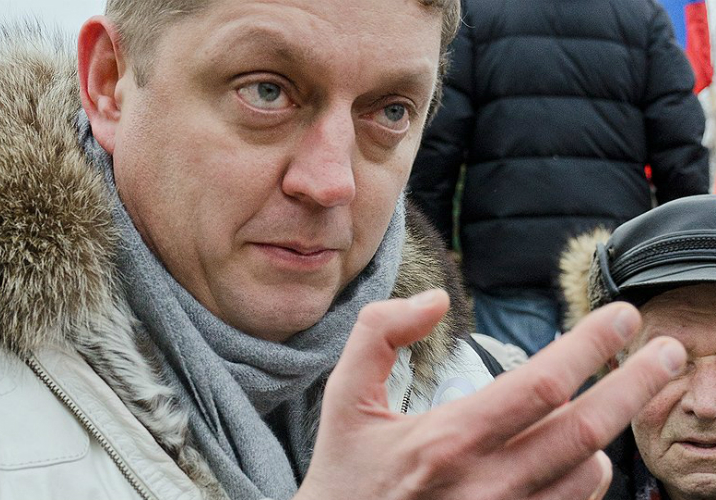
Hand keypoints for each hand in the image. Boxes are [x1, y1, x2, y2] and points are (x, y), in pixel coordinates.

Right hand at [296, 289, 685, 499]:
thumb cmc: (345, 474)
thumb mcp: (343, 397)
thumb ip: (379, 334)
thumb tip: (436, 301)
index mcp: (447, 441)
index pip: (540, 384)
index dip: (590, 346)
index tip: (622, 317)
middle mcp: (486, 486)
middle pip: (585, 431)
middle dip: (636, 385)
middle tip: (668, 352)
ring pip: (588, 474)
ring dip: (608, 430)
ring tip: (616, 397)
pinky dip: (589, 474)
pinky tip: (585, 452)